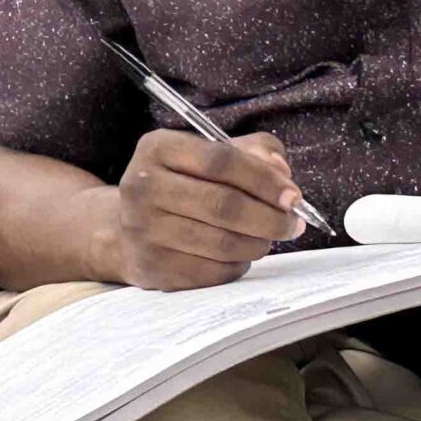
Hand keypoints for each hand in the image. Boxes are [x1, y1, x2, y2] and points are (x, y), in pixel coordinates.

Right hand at [107, 129, 304, 291]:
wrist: (127, 227)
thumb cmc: (184, 184)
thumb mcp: (211, 153)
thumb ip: (254, 152)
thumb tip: (282, 172)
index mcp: (158, 148)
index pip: (220, 160)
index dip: (264, 179)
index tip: (293, 196)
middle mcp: (142, 186)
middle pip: (223, 205)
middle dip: (269, 218)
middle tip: (292, 224)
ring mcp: (143, 229)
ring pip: (222, 243)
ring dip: (258, 244)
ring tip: (267, 238)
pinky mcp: (152, 266)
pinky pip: (213, 272)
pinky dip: (238, 265)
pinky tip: (239, 255)